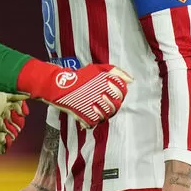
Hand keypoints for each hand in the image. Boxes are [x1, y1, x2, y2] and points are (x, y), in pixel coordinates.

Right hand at [16, 60, 132, 128]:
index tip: (114, 94)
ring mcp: (91, 103)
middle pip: (116, 104)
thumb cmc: (80, 77)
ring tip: (99, 109)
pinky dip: (95, 120)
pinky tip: (92, 114)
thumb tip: (131, 80)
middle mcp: (99, 91)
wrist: (59, 85)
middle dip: (114, 105)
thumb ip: (116, 72)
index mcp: (103, 80)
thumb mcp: (98, 69)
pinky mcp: (84, 114)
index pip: (122, 90)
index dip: (120, 94)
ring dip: (106, 113)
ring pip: (108, 114)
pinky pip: (96, 121)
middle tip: (106, 103)